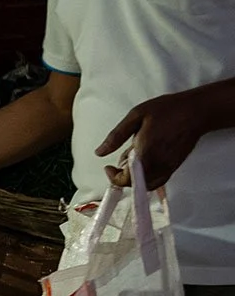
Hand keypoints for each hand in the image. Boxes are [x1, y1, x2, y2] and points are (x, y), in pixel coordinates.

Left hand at [97, 89, 211, 190]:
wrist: (197, 111)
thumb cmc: (167, 110)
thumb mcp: (136, 116)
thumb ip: (116, 136)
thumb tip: (99, 153)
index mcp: (145, 154)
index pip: (125, 179)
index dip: (113, 177)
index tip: (108, 166)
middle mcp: (158, 165)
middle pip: (135, 185)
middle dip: (123, 176)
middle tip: (120, 161)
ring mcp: (169, 167)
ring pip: (147, 184)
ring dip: (135, 177)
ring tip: (133, 158)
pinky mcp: (175, 166)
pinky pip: (158, 179)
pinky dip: (147, 175)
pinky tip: (146, 158)